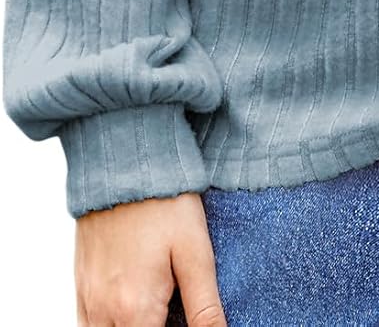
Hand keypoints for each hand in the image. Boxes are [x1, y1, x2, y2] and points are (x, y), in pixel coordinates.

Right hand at [75, 191, 225, 326]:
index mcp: (135, 310)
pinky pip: (87, 323)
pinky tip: (133, 307)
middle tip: (174, 311)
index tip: (185, 318)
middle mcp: (104, 312)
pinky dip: (108, 324)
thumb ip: (205, 308)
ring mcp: (87, 299)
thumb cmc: (164, 202)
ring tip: (157, 309)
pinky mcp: (80, 284)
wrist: (125, 160)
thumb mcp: (195, 252)